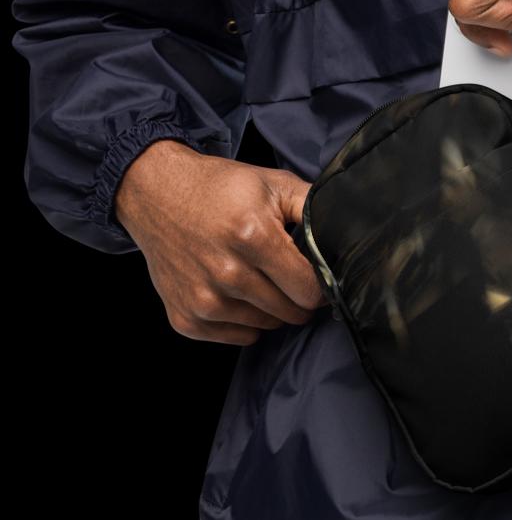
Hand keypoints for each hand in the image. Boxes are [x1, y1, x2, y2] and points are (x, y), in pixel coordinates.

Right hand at [114, 140, 326, 345]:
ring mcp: (203, 299)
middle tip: (286, 272)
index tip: (313, 273)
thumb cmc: (218, 188)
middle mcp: (227, 273)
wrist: (153, 193)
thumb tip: (349, 233)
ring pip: (267, 325)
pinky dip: (244, 320)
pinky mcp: (185, 318)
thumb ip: (313, 207)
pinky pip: (239, 337)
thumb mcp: (272, 182)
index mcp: (252, 236)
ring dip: (271, 307)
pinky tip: (234, 290)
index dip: (319, 284)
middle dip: (297, 296)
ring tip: (256, 275)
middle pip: (291, 312)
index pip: (310, 290)